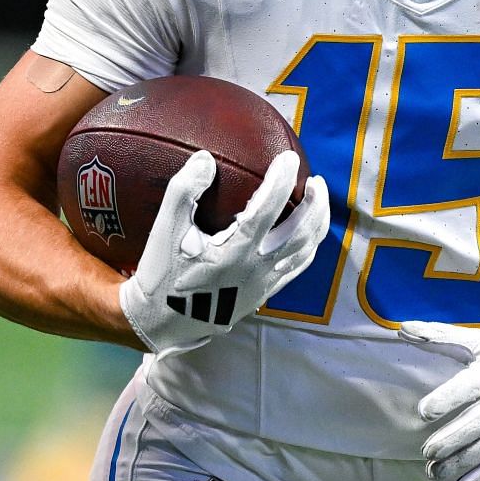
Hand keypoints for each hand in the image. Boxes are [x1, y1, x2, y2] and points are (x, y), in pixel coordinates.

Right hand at [119, 149, 327, 357]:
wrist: (162, 322)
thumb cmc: (163, 273)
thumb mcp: (165, 230)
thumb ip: (184, 191)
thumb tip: (206, 158)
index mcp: (234, 251)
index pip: (267, 210)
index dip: (281, 181)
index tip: (289, 159)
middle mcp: (256, 269)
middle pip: (300, 233)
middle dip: (314, 204)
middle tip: (316, 181)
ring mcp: (263, 285)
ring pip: (304, 252)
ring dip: (316, 225)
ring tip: (317, 202)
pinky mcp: (263, 295)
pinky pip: (296, 268)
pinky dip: (308, 247)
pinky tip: (306, 234)